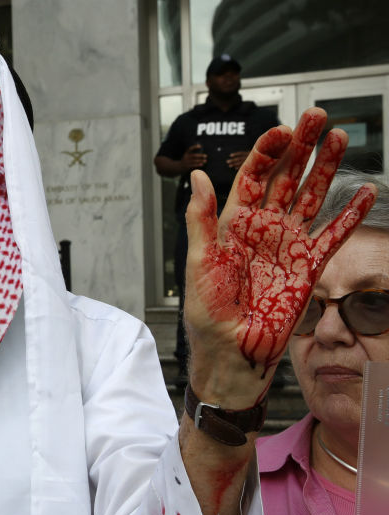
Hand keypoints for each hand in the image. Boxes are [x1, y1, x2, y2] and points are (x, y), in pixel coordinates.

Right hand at [182, 144, 206, 170]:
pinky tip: (202, 164)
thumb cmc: (185, 160)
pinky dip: (197, 165)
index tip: (200, 146)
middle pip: (194, 155)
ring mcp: (186, 162)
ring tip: (205, 161)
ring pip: (194, 161)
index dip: (194, 147)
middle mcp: (186, 157)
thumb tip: (200, 149)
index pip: (190, 149)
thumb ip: (192, 153)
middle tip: (206, 156)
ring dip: (200, 161)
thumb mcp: (187, 155)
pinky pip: (193, 165)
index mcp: (186, 153)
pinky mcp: (187, 166)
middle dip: (200, 155)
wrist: (179, 167)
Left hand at [183, 108, 375, 407]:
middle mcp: (263, 228)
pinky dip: (351, 214)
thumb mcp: (199, 262)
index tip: (283, 129)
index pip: (252, 176)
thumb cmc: (207, 312)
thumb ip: (201, 218)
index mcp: (233, 224)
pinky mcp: (309, 266)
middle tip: (317, 116)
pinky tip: (365, 191)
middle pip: (286, 177)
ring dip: (326, 168)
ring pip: (312, 196)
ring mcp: (288, 244)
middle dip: (302, 146)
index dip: (268, 151)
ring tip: (340, 137)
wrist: (232, 351)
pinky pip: (334, 234)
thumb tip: (197, 176)